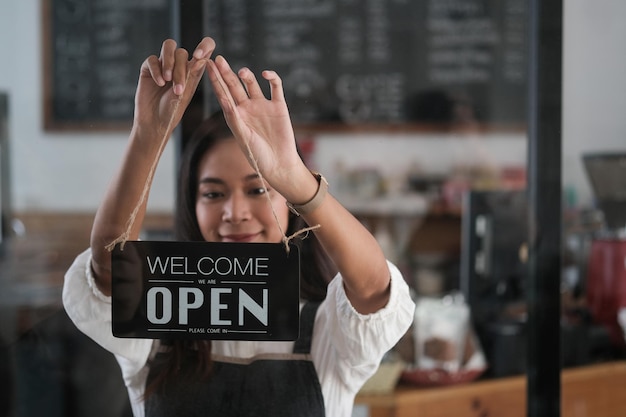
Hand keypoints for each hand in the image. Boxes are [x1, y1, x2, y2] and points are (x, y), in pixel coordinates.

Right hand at [133, 37, 215, 137]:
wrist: (154, 122)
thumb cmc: (172, 111)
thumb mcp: (185, 94)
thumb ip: (192, 75)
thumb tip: (202, 58)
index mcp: (194, 71)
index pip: (205, 48)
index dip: (205, 45)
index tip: (198, 55)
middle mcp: (179, 65)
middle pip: (182, 52)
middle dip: (180, 70)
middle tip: (178, 89)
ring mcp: (163, 65)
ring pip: (168, 47)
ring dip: (169, 62)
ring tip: (167, 80)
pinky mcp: (149, 68)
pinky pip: (152, 59)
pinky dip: (156, 70)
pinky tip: (159, 83)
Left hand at [207, 55, 308, 195]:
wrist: (279, 164)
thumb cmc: (257, 155)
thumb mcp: (242, 137)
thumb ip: (234, 118)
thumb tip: (224, 99)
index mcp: (235, 115)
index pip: (222, 93)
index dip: (214, 79)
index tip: (206, 65)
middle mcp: (247, 108)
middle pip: (234, 85)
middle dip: (226, 72)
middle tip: (217, 58)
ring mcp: (263, 106)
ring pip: (252, 84)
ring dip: (246, 76)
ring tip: (241, 72)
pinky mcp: (279, 106)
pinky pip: (275, 87)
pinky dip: (272, 78)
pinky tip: (266, 74)